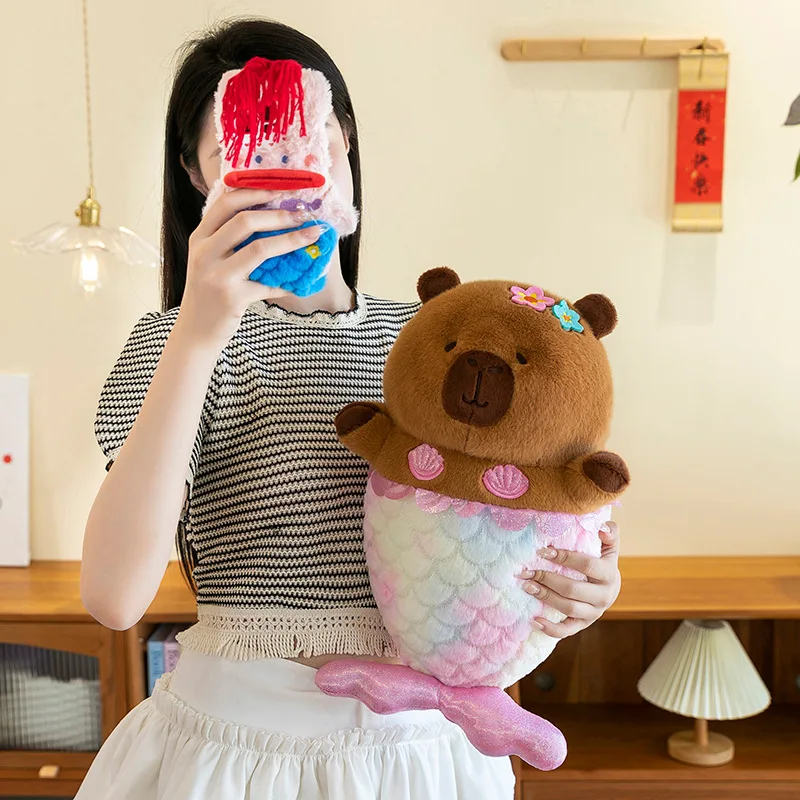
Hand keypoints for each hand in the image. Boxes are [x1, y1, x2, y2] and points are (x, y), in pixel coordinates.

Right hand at [178, 188, 322, 348]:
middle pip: (245, 221)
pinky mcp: (232, 298)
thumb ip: (228, 239)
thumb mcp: (210, 260)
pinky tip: (299, 281)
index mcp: (200, 238)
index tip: (282, 189)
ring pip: (259, 249)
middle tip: (303, 213)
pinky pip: (268, 285)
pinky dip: (287, 282)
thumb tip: (271, 217)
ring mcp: (217, 276)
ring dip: (291, 240)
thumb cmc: (209, 293)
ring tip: (312, 235)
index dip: (256, 192)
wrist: (195, 332)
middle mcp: (204, 253)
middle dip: (280, 214)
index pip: (226, 203)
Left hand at [518, 522, 620, 638]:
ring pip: (568, 608)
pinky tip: (534, 620)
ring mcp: (594, 612)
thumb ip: (609, 532)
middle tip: (527, 571)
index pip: (587, 565)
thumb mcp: (609, 545)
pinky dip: (550, 629)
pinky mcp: (584, 624)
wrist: (610, 587)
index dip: (565, 557)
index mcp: (609, 574)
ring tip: (527, 587)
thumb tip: (602, 528)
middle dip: (548, 579)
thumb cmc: (602, 560)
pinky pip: (567, 630)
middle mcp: (604, 596)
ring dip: (546, 598)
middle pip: (573, 589)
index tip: (543, 550)